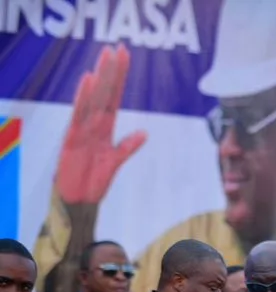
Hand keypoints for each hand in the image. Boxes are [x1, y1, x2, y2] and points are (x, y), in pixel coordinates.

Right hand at [56, 44, 146, 204]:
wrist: (80, 200)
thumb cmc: (93, 180)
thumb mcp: (115, 161)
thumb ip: (128, 146)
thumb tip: (145, 132)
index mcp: (104, 128)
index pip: (113, 97)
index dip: (119, 77)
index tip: (125, 57)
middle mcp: (93, 124)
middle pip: (104, 93)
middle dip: (111, 71)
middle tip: (118, 48)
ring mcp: (82, 130)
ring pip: (93, 99)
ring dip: (100, 78)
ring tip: (105, 57)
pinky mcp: (72, 139)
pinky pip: (79, 115)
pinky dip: (83, 98)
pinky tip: (88, 81)